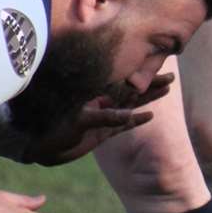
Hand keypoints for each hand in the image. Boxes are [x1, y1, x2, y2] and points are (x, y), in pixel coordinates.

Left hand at [20, 75, 173, 164]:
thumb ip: (105, 117)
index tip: (156, 65)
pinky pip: (123, 125)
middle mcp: (100, 103)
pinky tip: (150, 116)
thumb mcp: (80, 121)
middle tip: (171, 76)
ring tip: (166, 90)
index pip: (123, 82)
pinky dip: (135, 120)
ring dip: (148, 98)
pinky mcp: (101, 133)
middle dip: (151, 84)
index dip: (141, 74)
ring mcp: (102, 118)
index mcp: (94, 94)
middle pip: (132, 90)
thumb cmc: (54, 130)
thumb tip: (129, 116)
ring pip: (131, 105)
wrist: (40, 147)